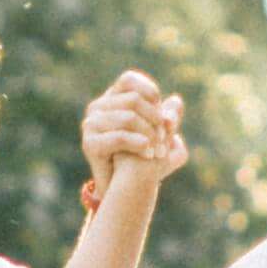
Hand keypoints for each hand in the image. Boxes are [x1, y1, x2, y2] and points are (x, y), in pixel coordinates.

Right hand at [80, 69, 186, 204]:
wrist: (119, 187)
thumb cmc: (139, 158)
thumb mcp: (158, 136)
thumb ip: (166, 119)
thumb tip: (176, 101)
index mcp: (112, 99)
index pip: (129, 80)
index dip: (149, 92)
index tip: (162, 112)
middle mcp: (98, 108)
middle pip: (133, 100)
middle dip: (155, 118)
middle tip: (165, 138)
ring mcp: (91, 125)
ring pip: (128, 117)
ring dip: (150, 134)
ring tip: (159, 150)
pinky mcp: (90, 144)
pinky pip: (119, 137)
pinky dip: (139, 144)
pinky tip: (148, 153)